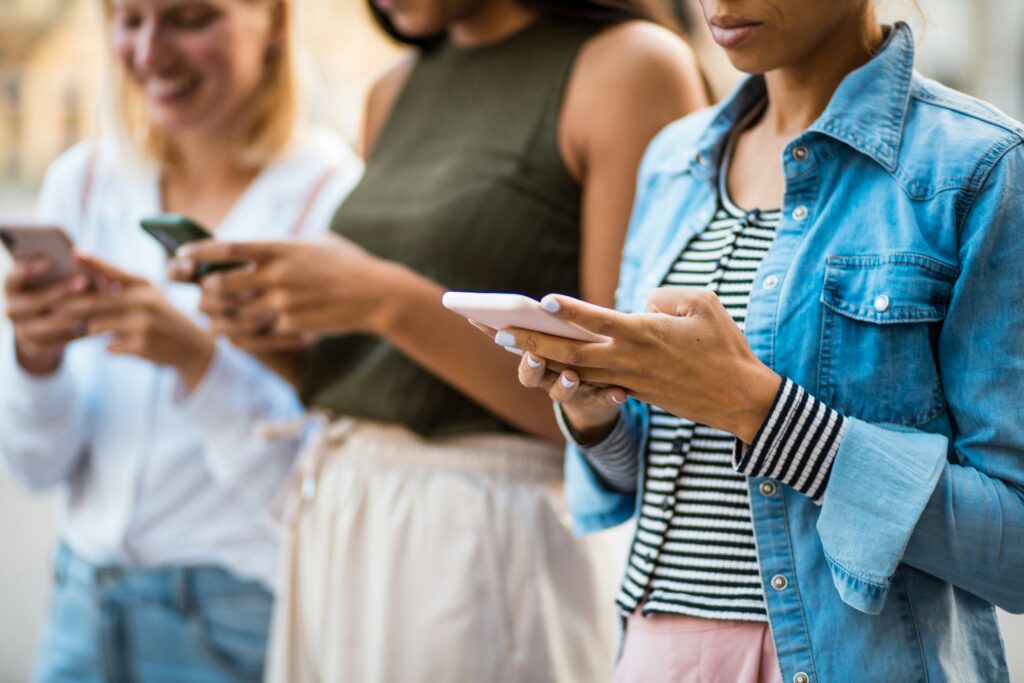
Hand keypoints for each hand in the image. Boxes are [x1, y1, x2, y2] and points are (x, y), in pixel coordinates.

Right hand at [4, 259, 95, 374]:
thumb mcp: (51, 275)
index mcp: (11, 286)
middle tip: (84, 280)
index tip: (49, 261)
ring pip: (50, 323)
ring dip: (74, 313)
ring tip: (96, 302)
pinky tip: (97, 322)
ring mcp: (23, 329)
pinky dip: (79, 330)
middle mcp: (12, 308)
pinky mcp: (38, 345)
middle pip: (35, 301)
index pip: (14, 277)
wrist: (43, 320)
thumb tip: (80, 255)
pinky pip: (60, 339)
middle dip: (61, 290)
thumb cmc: (51, 286)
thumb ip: (62, 265)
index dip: (28, 269)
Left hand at [59, 255, 215, 391]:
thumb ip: (118, 287)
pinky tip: (116, 345)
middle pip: (96, 301)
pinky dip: (109, 347)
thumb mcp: (147, 295)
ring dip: (88, 330)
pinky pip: (109, 346)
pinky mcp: (141, 344)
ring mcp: (143, 323)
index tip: (73, 253)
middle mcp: (144, 300)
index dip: (92, 261)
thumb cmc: (161, 317)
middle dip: (71, 307)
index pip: (113, 270)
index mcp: (143, 284)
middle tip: (52, 310)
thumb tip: (80, 280)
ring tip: (83, 330)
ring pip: (97, 325)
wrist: (191, 346)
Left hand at [176, 235, 394, 337]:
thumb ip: (286, 246)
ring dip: (218, 315)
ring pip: (236, 312)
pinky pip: (258, 331)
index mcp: (281, 249)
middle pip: (223, 284)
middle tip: (201, 290)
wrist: (376, 295)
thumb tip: (261, 249)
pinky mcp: (292, 325)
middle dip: (206, 288)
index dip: (199, 252)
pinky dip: (243, 333)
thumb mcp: (317, 243)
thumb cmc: (349, 264)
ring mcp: (283, 302)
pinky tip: (234, 333)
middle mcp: (277, 275)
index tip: (183, 254)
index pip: (228, 249)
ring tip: (210, 316)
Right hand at [469, 319, 625, 443]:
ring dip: (564, 384)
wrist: (597, 400)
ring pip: (562, 392)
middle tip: (535, 356)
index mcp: (537, 358)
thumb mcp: (560, 339)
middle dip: (532, 366)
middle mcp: (549, 378)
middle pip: (533, 375)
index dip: (500, 340)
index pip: (513, 347)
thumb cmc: (574, 356)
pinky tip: (620, 392)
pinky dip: (610, 396)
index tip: (501, 332)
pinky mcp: (598, 400)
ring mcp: (572, 392)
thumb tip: (541, 299)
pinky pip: (603, 400)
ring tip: (572, 376)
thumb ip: (546, 324)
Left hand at [491, 289, 781, 443]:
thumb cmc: (725, 346)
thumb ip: (665, 296)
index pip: (598, 320)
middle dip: (530, 342)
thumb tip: (640, 305)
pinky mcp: (633, 391)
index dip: (569, 311)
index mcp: (645, 334)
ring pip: (573, 370)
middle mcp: (629, 360)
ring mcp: (628, 379)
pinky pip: (592, 380)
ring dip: (538, 358)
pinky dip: (565, 372)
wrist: (740, 399)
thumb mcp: (703, 304)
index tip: (540, 301)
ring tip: (505, 343)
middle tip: (495, 331)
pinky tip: (541, 362)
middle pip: (569, 352)